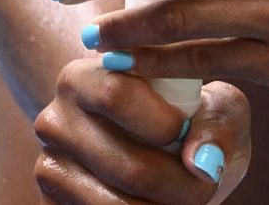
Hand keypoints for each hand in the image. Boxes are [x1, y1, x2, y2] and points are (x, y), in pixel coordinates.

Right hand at [32, 58, 249, 203]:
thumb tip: (202, 163)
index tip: (189, 132)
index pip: (116, 95)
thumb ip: (219, 124)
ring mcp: (49, 168)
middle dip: (183, 184)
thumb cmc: (194, 120)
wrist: (169, 157)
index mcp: (85, 76)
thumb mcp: (217, 107)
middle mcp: (55, 120)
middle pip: (127, 165)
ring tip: (191, 194)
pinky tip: (160, 203)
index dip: (164, 123)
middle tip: (207, 182)